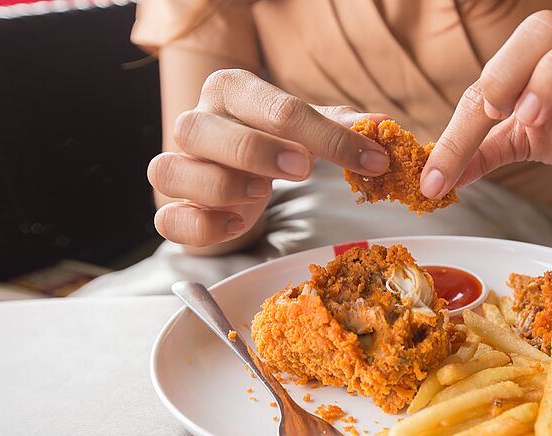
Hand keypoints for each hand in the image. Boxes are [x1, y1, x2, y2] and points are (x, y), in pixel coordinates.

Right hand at [148, 69, 389, 246]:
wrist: (232, 164)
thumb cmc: (271, 139)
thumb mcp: (306, 128)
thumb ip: (338, 127)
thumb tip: (382, 125)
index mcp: (232, 91)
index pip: (276, 106)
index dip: (328, 136)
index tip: (371, 160)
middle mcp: (196, 122)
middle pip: (200, 129)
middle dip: (255, 150)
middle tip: (301, 169)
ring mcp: (178, 165)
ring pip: (170, 171)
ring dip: (220, 186)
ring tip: (260, 194)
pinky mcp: (173, 209)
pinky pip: (169, 221)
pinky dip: (201, 228)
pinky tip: (235, 224)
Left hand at [420, 11, 551, 197]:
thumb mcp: (519, 140)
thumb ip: (480, 154)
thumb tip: (435, 181)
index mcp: (534, 59)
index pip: (489, 82)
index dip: (458, 130)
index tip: (436, 175)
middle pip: (543, 29)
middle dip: (510, 66)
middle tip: (493, 110)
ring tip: (532, 117)